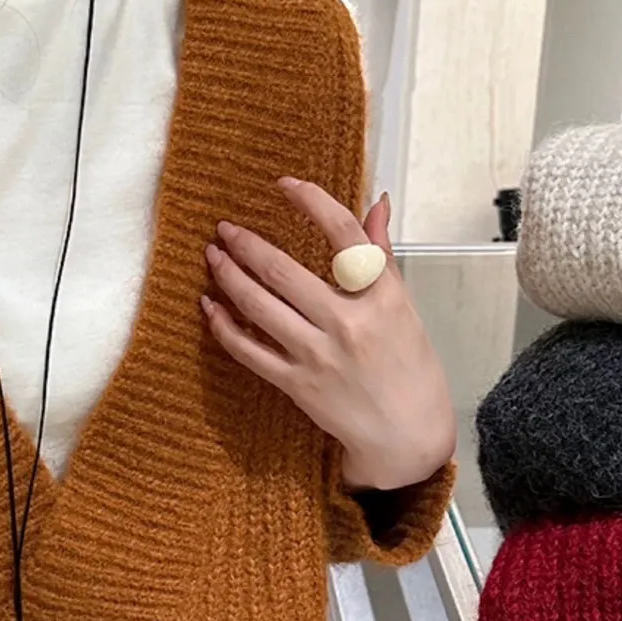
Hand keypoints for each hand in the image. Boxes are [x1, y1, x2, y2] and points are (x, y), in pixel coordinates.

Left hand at [201, 178, 456, 492]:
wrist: (406, 435)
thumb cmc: (410, 369)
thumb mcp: (405, 308)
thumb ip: (381, 257)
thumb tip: (377, 205)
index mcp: (381, 298)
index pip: (344, 235)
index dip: (312, 202)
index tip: (287, 185)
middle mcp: (348, 324)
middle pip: (284, 271)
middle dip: (247, 244)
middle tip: (226, 227)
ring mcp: (318, 356)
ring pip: (260, 307)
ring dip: (229, 276)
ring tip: (213, 256)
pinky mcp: (296, 384)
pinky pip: (249, 350)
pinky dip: (224, 326)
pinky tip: (211, 305)